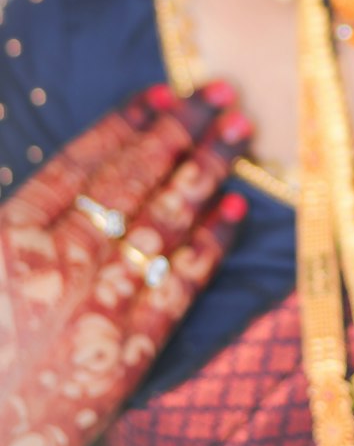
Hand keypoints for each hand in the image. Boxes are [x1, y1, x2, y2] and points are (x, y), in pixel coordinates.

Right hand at [0, 82, 252, 445]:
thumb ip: (15, 219)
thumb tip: (61, 180)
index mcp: (8, 242)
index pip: (78, 165)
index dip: (123, 124)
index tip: (160, 93)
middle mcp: (58, 267)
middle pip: (131, 182)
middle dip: (179, 130)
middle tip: (219, 92)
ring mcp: (98, 309)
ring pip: (164, 222)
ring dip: (206, 169)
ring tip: (238, 130)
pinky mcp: (129, 353)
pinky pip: (179, 285)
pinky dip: (210, 242)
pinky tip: (236, 207)